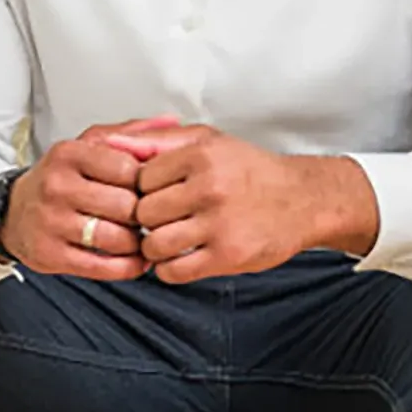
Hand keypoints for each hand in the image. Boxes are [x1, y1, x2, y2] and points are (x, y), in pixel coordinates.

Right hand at [0, 117, 176, 279]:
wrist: (13, 211)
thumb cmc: (61, 178)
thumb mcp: (89, 146)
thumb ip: (131, 134)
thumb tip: (173, 121)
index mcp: (69, 153)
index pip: (127, 168)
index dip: (147, 182)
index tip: (150, 189)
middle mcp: (57, 185)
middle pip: (125, 206)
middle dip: (144, 215)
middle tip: (150, 218)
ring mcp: (52, 222)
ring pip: (116, 239)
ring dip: (138, 243)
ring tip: (142, 238)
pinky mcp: (50, 255)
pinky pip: (103, 267)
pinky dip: (127, 267)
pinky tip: (133, 259)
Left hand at [105, 127, 379, 283]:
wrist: (302, 199)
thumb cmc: (249, 169)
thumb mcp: (207, 140)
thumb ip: (156, 141)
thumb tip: (109, 143)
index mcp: (200, 155)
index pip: (140, 177)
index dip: (142, 188)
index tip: (155, 193)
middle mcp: (209, 187)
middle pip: (143, 212)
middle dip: (146, 219)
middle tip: (162, 218)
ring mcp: (219, 224)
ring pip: (154, 244)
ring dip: (155, 247)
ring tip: (169, 237)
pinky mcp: (228, 256)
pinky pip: (174, 271)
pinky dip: (169, 268)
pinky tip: (181, 256)